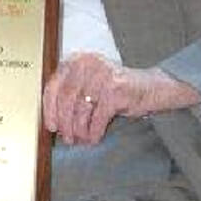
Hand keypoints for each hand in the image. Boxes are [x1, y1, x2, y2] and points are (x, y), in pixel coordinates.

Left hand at [43, 52, 200, 144]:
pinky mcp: (116, 89)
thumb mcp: (87, 83)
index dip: (49, 109)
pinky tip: (93, 138)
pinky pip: (98, 117)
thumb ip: (69, 94)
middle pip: (66, 99)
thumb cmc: (113, 88)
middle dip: (65, 122)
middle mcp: (86, 64)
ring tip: (80, 140)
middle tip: (67, 138)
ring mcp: (102, 75)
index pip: (53, 86)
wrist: (150, 87)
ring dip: (79, 129)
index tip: (51, 126)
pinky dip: (94, 131)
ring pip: (81, 109)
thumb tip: (53, 120)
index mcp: (75, 60)